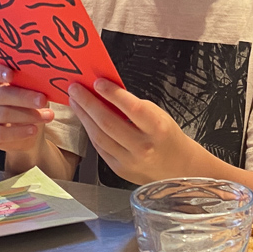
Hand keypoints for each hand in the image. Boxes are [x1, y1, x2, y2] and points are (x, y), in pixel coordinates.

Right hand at [0, 63, 54, 154]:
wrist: (26, 132)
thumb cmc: (28, 105)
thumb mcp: (31, 92)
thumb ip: (32, 85)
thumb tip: (45, 80)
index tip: (11, 74)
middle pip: (0, 95)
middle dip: (24, 98)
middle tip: (42, 100)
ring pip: (3, 114)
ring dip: (28, 115)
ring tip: (47, 116)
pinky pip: (0, 133)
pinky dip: (19, 132)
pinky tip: (33, 130)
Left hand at [67, 79, 203, 185]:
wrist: (177, 167)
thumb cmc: (166, 136)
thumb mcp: (159, 116)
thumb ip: (134, 106)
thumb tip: (107, 92)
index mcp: (157, 128)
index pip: (132, 108)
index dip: (113, 94)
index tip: (98, 82)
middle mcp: (143, 147)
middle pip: (109, 122)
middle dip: (89, 103)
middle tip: (75, 89)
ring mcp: (129, 161)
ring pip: (99, 136)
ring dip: (84, 116)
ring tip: (75, 101)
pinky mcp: (119, 169)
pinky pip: (100, 148)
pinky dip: (91, 131)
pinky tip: (84, 119)